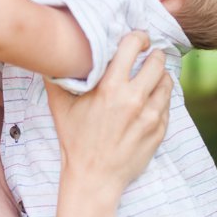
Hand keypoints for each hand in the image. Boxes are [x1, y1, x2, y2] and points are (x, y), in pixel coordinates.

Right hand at [45, 31, 171, 195]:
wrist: (94, 178)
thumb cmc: (75, 141)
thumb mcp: (60, 108)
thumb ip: (56, 78)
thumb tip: (48, 56)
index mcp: (110, 88)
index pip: (133, 46)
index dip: (138, 37)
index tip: (137, 39)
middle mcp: (134, 99)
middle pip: (157, 61)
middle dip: (152, 55)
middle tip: (147, 56)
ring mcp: (150, 115)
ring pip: (167, 81)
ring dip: (160, 76)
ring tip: (150, 78)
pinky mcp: (160, 130)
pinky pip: (168, 104)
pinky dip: (161, 98)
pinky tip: (149, 101)